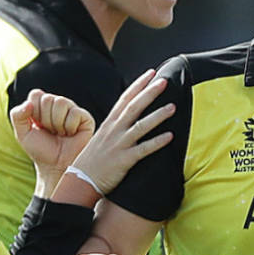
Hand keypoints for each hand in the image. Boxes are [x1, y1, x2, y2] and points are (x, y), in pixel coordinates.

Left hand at [11, 89, 95, 192]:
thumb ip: (17, 115)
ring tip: (61, 134)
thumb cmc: (41, 150)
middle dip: (45, 119)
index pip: (36, 94)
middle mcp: (60, 105)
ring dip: (57, 123)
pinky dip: (69, 127)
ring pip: (61, 103)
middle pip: (48, 98)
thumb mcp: (22, 133)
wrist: (56, 166)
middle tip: (50, 132)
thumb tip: (29, 103)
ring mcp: (73, 110)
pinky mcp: (86, 118)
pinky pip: (74, 113)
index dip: (34, 111)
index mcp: (44, 105)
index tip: (37, 126)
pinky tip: (71, 135)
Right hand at [68, 70, 174, 194]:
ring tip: (173, 106)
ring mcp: (119, 145)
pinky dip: (157, 142)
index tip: (151, 73)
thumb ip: (115, 127)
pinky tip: (170, 136)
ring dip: (158, 116)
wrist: (80, 181)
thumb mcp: (102, 137)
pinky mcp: (124, 160)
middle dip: (149, 93)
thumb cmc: (92, 161)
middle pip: (134, 107)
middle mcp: (114, 131)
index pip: (125, 98)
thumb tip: (129, 117)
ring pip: (141, 126)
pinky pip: (143, 149)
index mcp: (109, 124)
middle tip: (164, 81)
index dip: (138, 85)